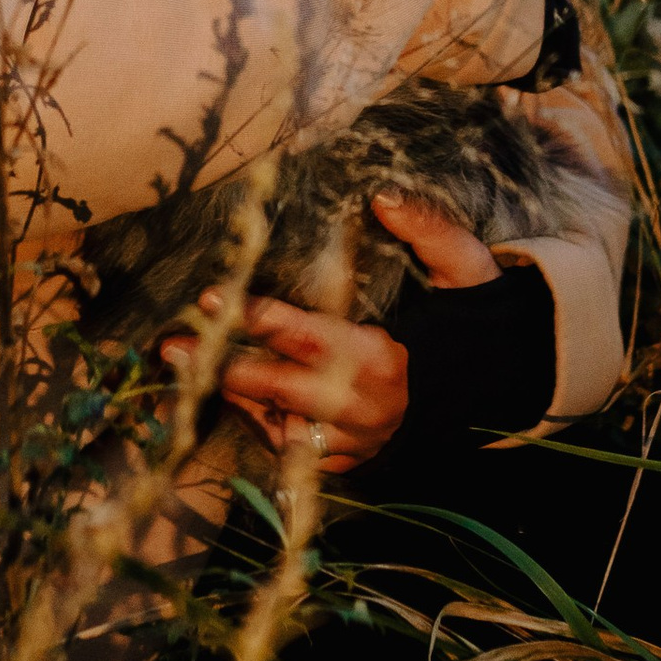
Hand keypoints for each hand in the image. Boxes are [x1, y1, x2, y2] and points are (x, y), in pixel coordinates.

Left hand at [158, 195, 500, 473]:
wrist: (493, 394)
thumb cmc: (472, 323)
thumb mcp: (467, 269)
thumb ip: (430, 231)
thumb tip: (384, 196)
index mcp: (384, 358)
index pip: (304, 336)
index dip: (253, 316)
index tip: (210, 297)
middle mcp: (361, 408)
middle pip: (273, 388)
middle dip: (217, 365)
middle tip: (168, 344)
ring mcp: (351, 443)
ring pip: (272, 423)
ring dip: (225, 395)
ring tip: (179, 365)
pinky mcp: (346, 463)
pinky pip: (287, 449)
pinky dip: (255, 421)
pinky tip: (224, 393)